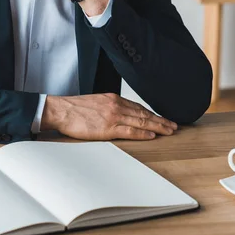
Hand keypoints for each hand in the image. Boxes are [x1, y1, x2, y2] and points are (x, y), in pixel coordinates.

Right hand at [41, 93, 176, 140]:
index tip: (163, 118)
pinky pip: (129, 131)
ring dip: (157, 127)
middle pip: (144, 114)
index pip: (138, 107)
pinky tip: (152, 135)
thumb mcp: (96, 102)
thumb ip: (109, 107)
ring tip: (169, 131)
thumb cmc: (75, 108)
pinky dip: (142, 133)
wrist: (61, 110)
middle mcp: (116, 105)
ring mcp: (113, 117)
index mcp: (114, 99)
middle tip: (174, 126)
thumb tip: (119, 115)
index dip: (152, 114)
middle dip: (161, 120)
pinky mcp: (108, 128)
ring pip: (141, 122)